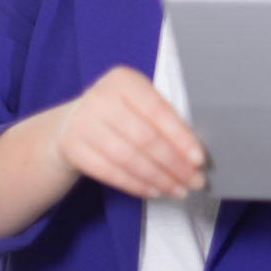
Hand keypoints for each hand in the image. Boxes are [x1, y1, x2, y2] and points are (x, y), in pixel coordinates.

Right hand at [53, 65, 204, 199]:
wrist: (70, 122)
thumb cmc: (118, 112)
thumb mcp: (137, 103)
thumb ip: (162, 120)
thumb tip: (194, 153)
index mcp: (124, 80)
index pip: (159, 111)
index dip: (181, 137)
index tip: (199, 159)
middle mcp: (100, 98)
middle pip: (145, 137)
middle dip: (174, 164)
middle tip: (194, 181)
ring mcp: (82, 123)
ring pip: (128, 158)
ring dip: (158, 178)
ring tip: (178, 190)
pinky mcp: (71, 147)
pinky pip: (109, 172)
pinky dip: (135, 184)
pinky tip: (154, 191)